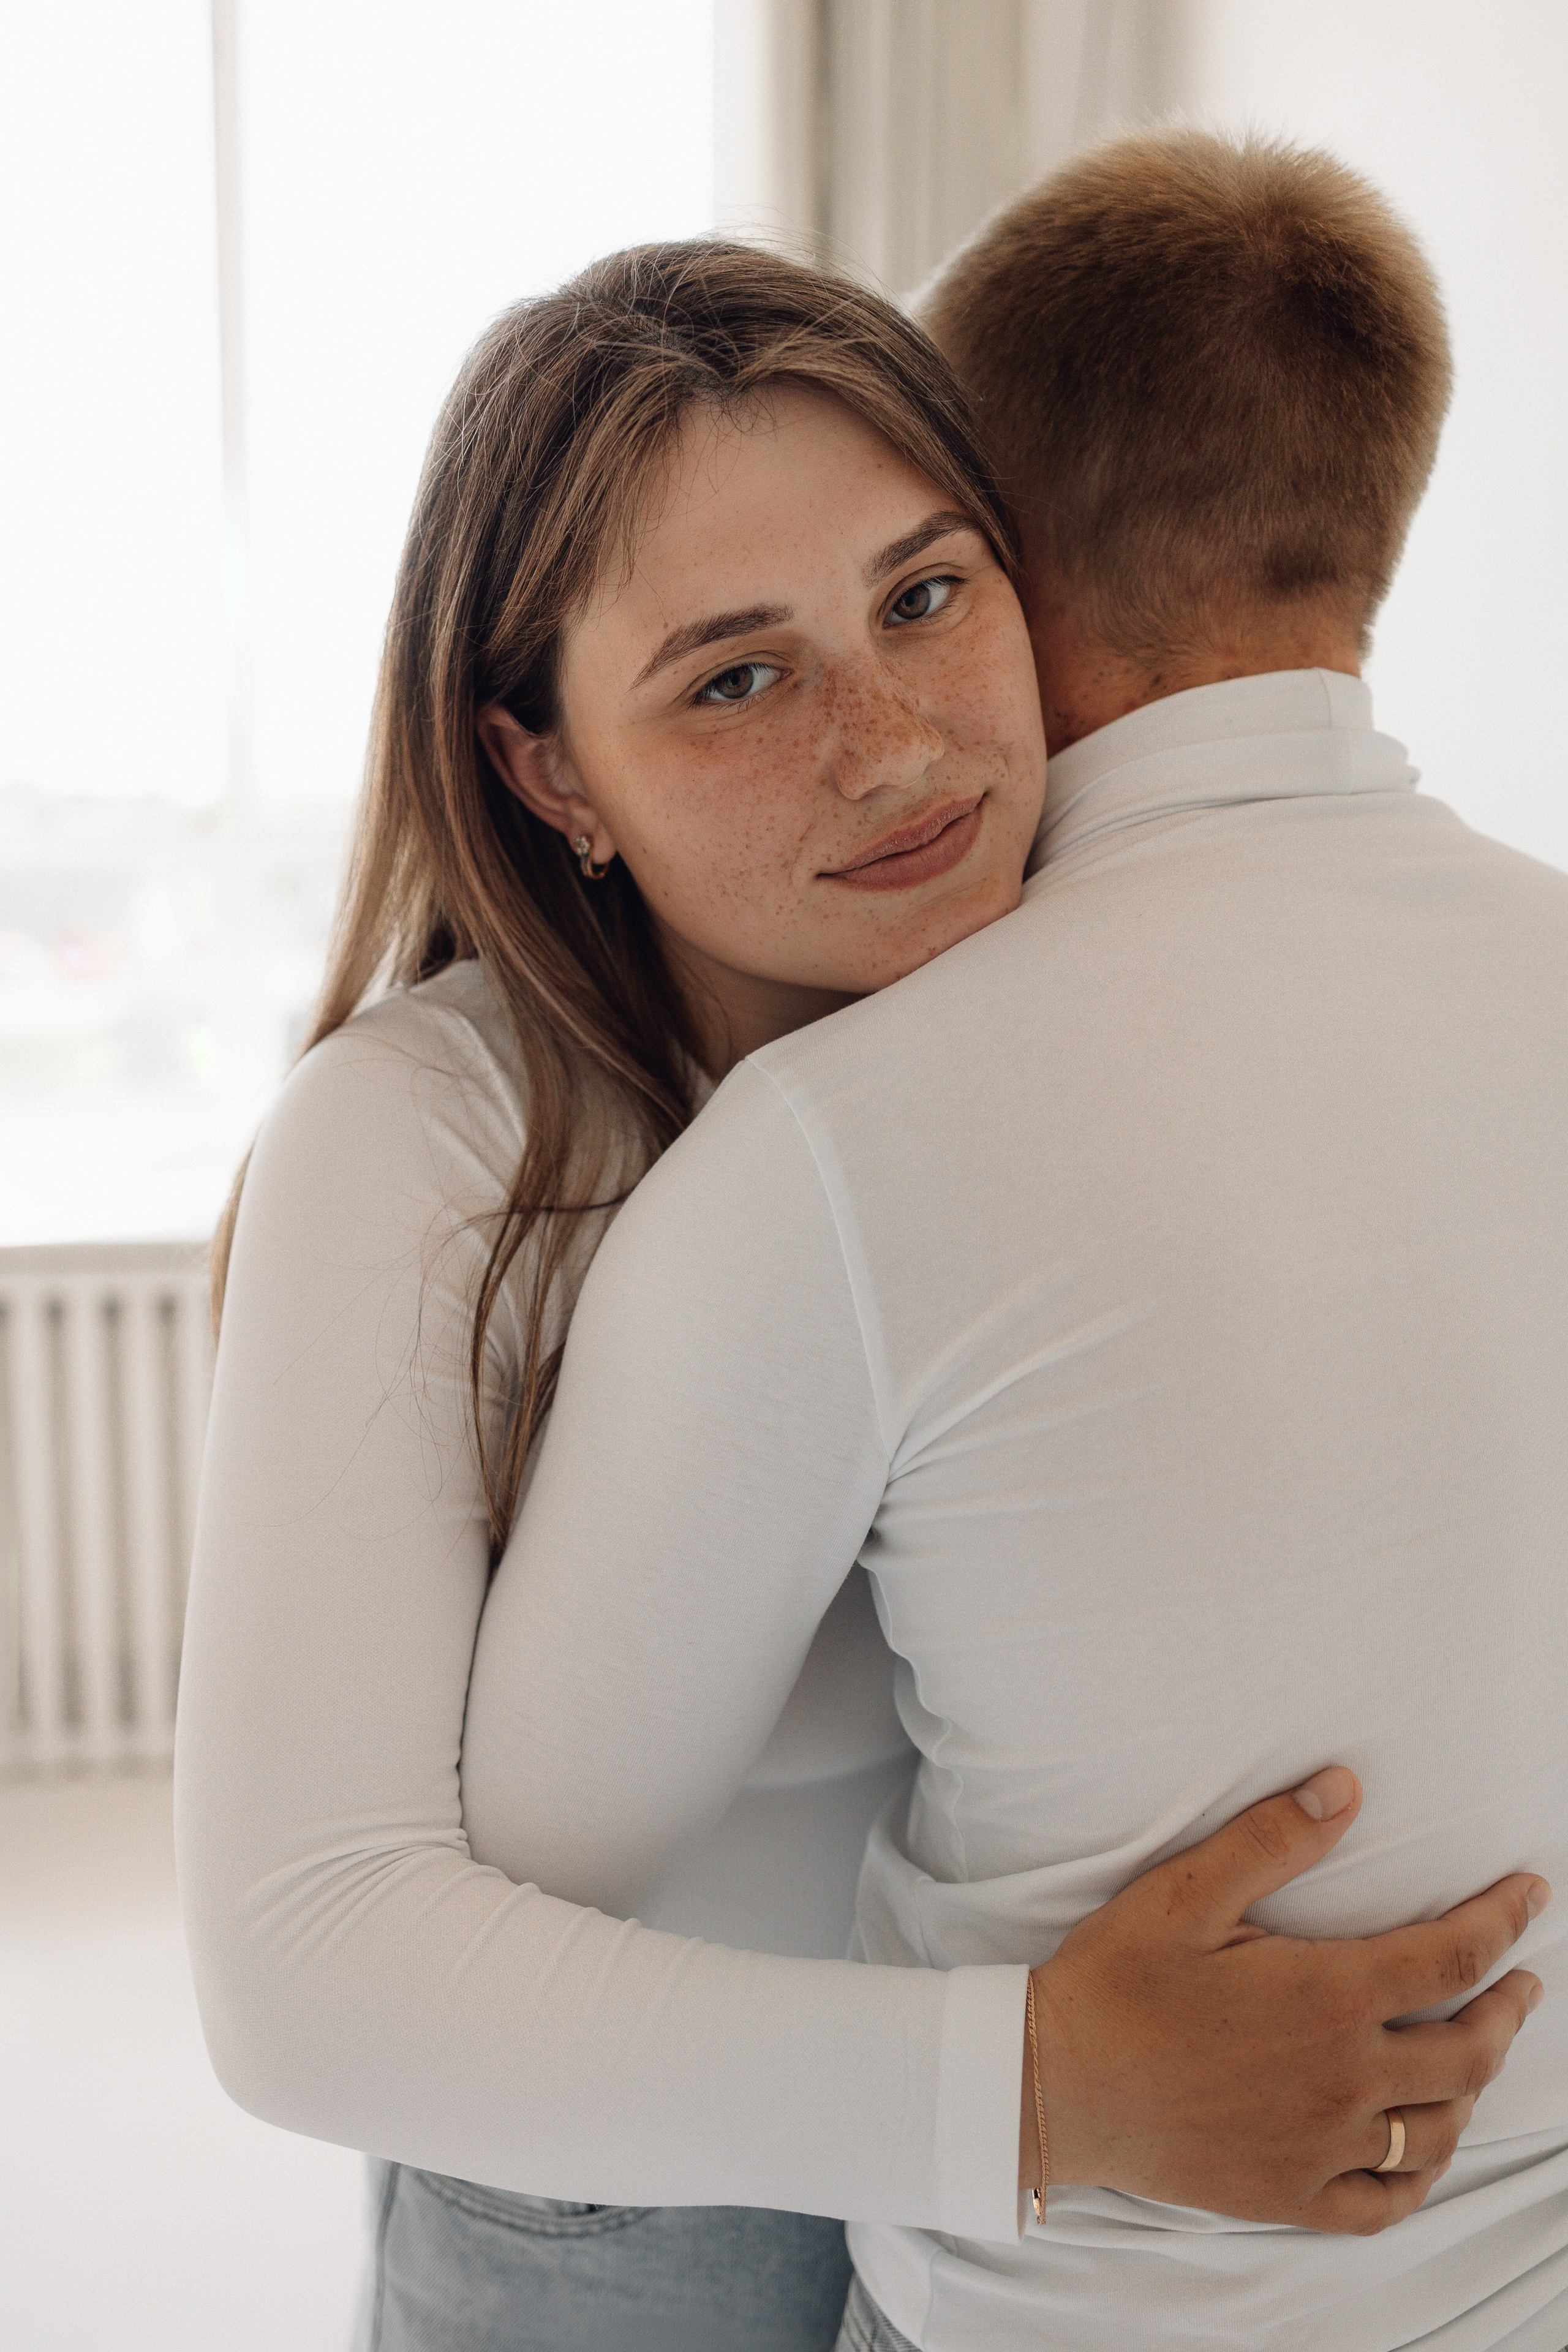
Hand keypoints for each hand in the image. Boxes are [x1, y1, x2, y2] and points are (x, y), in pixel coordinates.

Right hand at [1022, 1767, 1547, 2232]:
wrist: (1054, 2083)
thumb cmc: (1116, 1980)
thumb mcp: (1186, 1890)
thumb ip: (1274, 1838)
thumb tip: (1347, 1786)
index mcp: (1327, 1997)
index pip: (1451, 1959)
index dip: (1503, 1921)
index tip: (1532, 1895)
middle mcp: (1343, 2079)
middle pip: (1468, 2050)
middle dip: (1508, 2008)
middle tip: (1524, 1981)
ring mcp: (1321, 2146)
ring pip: (1438, 2128)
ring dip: (1475, 2086)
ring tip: (1481, 2051)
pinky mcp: (1291, 2194)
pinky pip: (1386, 2201)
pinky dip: (1420, 2176)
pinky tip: (1423, 2150)